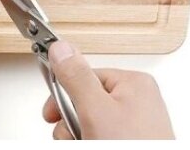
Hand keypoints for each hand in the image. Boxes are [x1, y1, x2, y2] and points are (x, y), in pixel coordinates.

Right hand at [43, 42, 173, 139]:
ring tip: (88, 144)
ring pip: (88, 124)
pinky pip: (100, 137)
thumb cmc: (134, 149)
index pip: (83, 76)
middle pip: (83, 102)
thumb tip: (61, 48)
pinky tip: (92, 146)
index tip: (51, 113)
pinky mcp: (131, 143)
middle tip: (77, 137)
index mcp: (133, 83)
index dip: (63, 97)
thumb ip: (76, 77)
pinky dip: (90, 143)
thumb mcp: (96, 111)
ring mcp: (136, 126)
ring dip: (79, 138)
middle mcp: (137, 101)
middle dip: (72, 124)